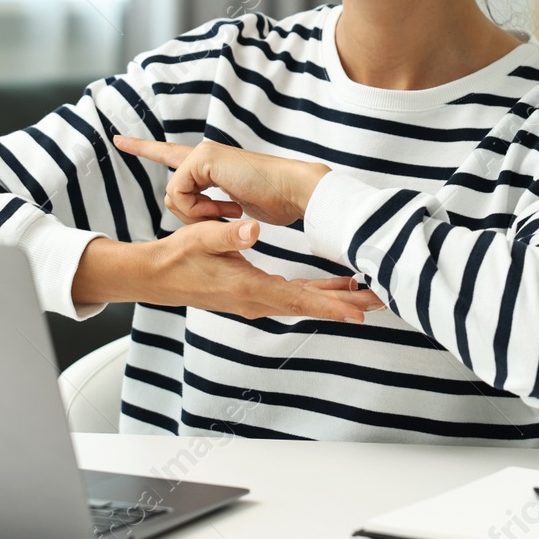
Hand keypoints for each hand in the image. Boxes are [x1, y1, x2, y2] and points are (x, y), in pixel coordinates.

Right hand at [72, 220, 383, 322]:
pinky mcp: (254, 295)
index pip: (296, 297)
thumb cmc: (179, 256)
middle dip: (343, 303)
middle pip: (308, 304)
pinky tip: (334, 287)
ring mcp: (256, 301)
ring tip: (367, 294)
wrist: (158, 277)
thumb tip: (253, 230)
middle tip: (379, 301)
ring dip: (334, 299)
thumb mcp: (200, 239)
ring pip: (303, 302)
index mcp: (247, 288)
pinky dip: (315, 294)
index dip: (329, 302)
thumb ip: (228, 234)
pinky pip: (292, 297)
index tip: (358, 308)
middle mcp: (256, 300)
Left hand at [111, 135, 329, 226]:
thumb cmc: (275, 201)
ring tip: (228, 213)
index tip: (119, 141)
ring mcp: (202, 154)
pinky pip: (180, 195)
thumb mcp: (237, 209)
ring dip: (199, 216)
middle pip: (173, 191)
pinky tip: (228, 209)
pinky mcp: (203, 159)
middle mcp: (203, 155)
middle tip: (225, 213)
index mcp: (210, 164)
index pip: (170, 155)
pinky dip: (200, 211)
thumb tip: (203, 219)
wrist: (295, 191)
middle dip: (192, 214)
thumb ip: (215, 207)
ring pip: (175, 197)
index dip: (144, 148)